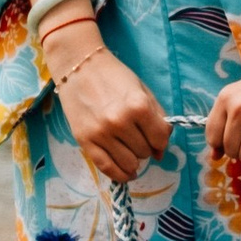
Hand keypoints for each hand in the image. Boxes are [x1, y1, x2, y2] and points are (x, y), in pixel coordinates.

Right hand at [50, 36, 171, 186]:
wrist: (79, 66)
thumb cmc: (114, 76)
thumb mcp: (143, 91)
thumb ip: (158, 119)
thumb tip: (161, 152)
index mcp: (139, 106)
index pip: (160, 139)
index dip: (161, 140)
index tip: (155, 137)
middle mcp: (120, 122)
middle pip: (145, 151)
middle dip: (146, 147)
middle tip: (137, 136)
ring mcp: (101, 133)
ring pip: (129, 163)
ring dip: (134, 159)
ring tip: (130, 149)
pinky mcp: (85, 141)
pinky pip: (107, 168)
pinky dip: (120, 174)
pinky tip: (127, 173)